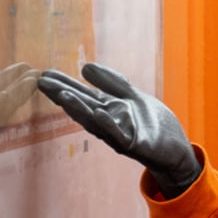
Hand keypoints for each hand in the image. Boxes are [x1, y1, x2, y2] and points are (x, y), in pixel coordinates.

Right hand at [37, 63, 200, 197]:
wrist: (176, 150)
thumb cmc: (152, 124)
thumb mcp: (133, 97)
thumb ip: (112, 83)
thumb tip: (84, 67)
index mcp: (108, 109)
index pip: (83, 94)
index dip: (64, 84)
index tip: (44, 73)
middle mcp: (109, 122)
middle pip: (83, 106)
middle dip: (63, 94)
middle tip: (41, 82)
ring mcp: (121, 134)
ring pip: (96, 121)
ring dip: (80, 109)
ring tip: (63, 95)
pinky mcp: (136, 144)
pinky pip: (120, 134)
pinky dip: (109, 124)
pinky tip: (99, 113)